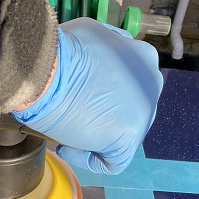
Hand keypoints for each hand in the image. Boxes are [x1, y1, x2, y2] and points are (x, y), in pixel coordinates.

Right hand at [12, 18, 163, 174]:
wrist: (46, 69)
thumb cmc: (59, 51)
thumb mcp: (92, 37)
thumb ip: (105, 53)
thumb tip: (100, 66)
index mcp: (144, 57)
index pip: (129, 87)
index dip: (103, 97)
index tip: (80, 99)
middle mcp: (152, 82)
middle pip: (129, 113)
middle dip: (103, 119)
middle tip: (74, 119)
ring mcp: (144, 110)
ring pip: (122, 139)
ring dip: (94, 140)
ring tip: (66, 133)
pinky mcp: (131, 134)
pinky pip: (113, 162)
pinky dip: (89, 160)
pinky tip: (67, 148)